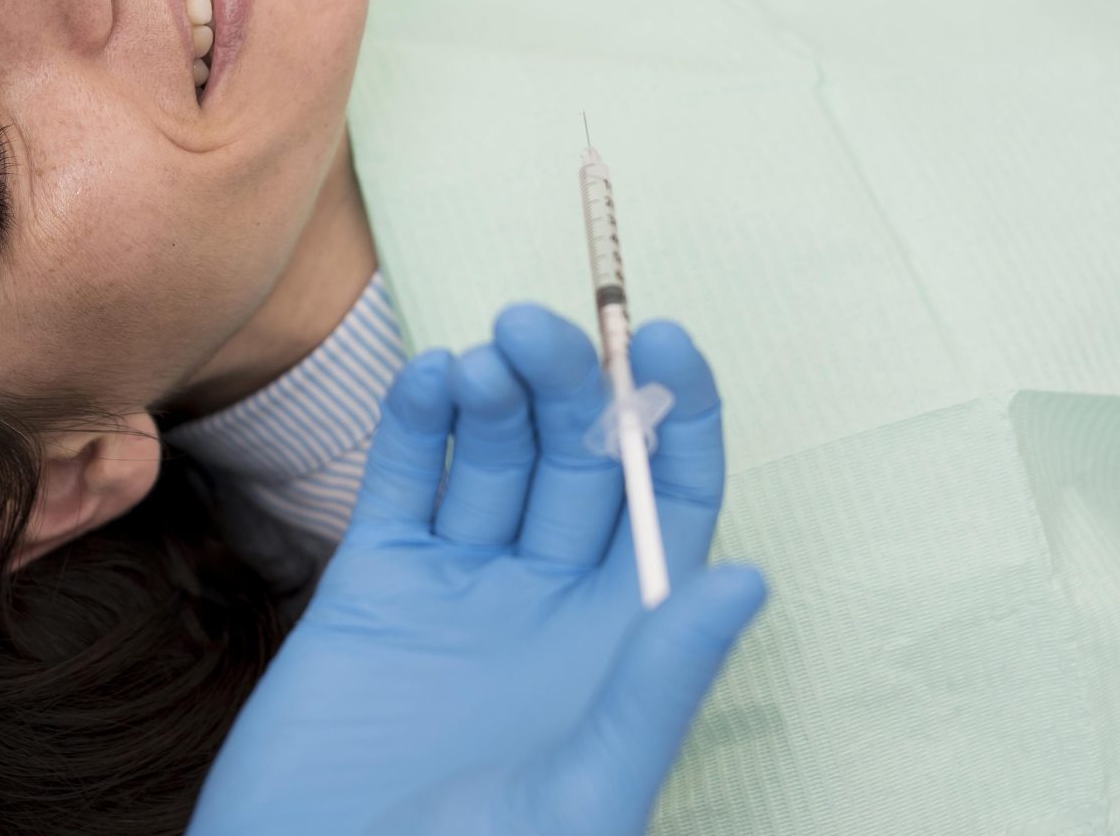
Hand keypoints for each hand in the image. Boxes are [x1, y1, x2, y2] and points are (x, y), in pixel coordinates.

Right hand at [190, 307, 765, 835]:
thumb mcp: (586, 791)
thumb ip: (658, 682)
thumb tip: (747, 576)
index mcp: (622, 646)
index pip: (674, 503)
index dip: (678, 416)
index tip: (661, 338)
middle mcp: (549, 603)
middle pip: (580, 458)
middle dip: (570, 383)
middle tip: (537, 330)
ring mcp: (460, 588)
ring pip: (494, 453)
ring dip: (496, 390)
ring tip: (484, 359)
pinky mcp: (372, 587)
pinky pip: (405, 482)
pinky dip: (415, 420)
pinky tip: (430, 376)